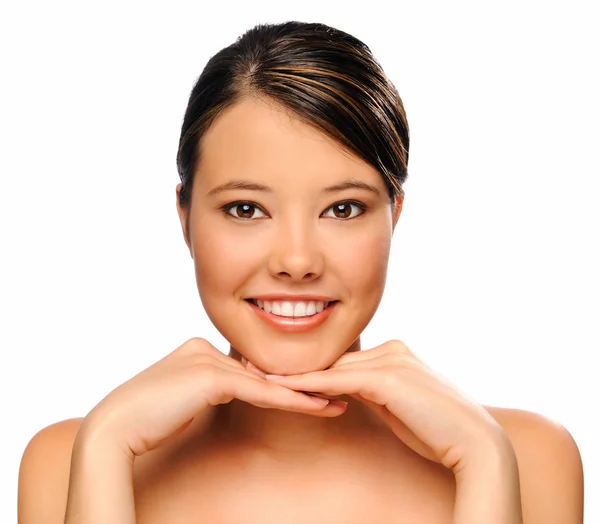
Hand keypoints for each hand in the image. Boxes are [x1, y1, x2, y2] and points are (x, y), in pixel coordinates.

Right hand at [80, 338, 346, 457]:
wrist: (114, 429)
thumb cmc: (146, 420)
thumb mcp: (185, 398)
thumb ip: (210, 387)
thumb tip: (234, 389)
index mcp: (199, 349)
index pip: (248, 367)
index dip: (279, 381)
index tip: (306, 391)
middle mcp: (205, 347)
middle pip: (261, 370)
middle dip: (297, 383)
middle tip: (333, 392)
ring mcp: (208, 358)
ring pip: (266, 379)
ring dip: (303, 393)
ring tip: (336, 402)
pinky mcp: (211, 376)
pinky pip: (259, 390)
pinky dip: (289, 401)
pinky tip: (316, 407)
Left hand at [265, 340, 507, 473]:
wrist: (475, 443)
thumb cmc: (438, 431)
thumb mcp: (399, 407)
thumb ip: (375, 393)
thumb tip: (347, 392)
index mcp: (395, 353)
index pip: (344, 360)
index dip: (312, 367)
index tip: (279, 368)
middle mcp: (392, 349)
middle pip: (334, 359)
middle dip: (296, 365)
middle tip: (255, 363)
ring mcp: (391, 360)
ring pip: (333, 367)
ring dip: (295, 374)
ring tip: (258, 373)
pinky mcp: (389, 377)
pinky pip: (339, 380)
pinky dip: (309, 384)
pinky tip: (283, 386)